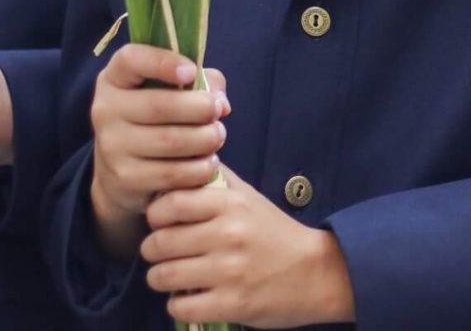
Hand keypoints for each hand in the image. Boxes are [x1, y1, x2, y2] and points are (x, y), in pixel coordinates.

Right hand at [88, 44, 228, 257]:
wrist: (121, 171)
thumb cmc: (155, 117)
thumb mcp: (169, 90)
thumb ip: (201, 82)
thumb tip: (221, 103)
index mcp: (114, 78)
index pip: (130, 60)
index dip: (163, 62)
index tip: (191, 71)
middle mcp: (105, 109)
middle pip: (159, 105)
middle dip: (200, 108)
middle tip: (218, 112)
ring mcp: (111, 145)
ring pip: (170, 141)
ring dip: (205, 139)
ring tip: (217, 137)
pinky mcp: (124, 177)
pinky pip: (171, 173)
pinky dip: (198, 169)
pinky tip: (208, 164)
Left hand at [142, 167, 354, 328]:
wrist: (317, 272)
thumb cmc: (275, 233)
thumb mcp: (249, 197)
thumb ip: (216, 180)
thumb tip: (182, 164)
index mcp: (231, 204)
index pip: (169, 204)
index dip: (156, 216)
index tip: (162, 223)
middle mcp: (229, 235)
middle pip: (159, 243)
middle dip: (153, 251)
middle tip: (161, 253)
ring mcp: (230, 272)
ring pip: (163, 277)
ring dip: (160, 279)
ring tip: (171, 276)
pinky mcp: (233, 304)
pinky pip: (179, 307)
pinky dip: (178, 305)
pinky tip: (190, 297)